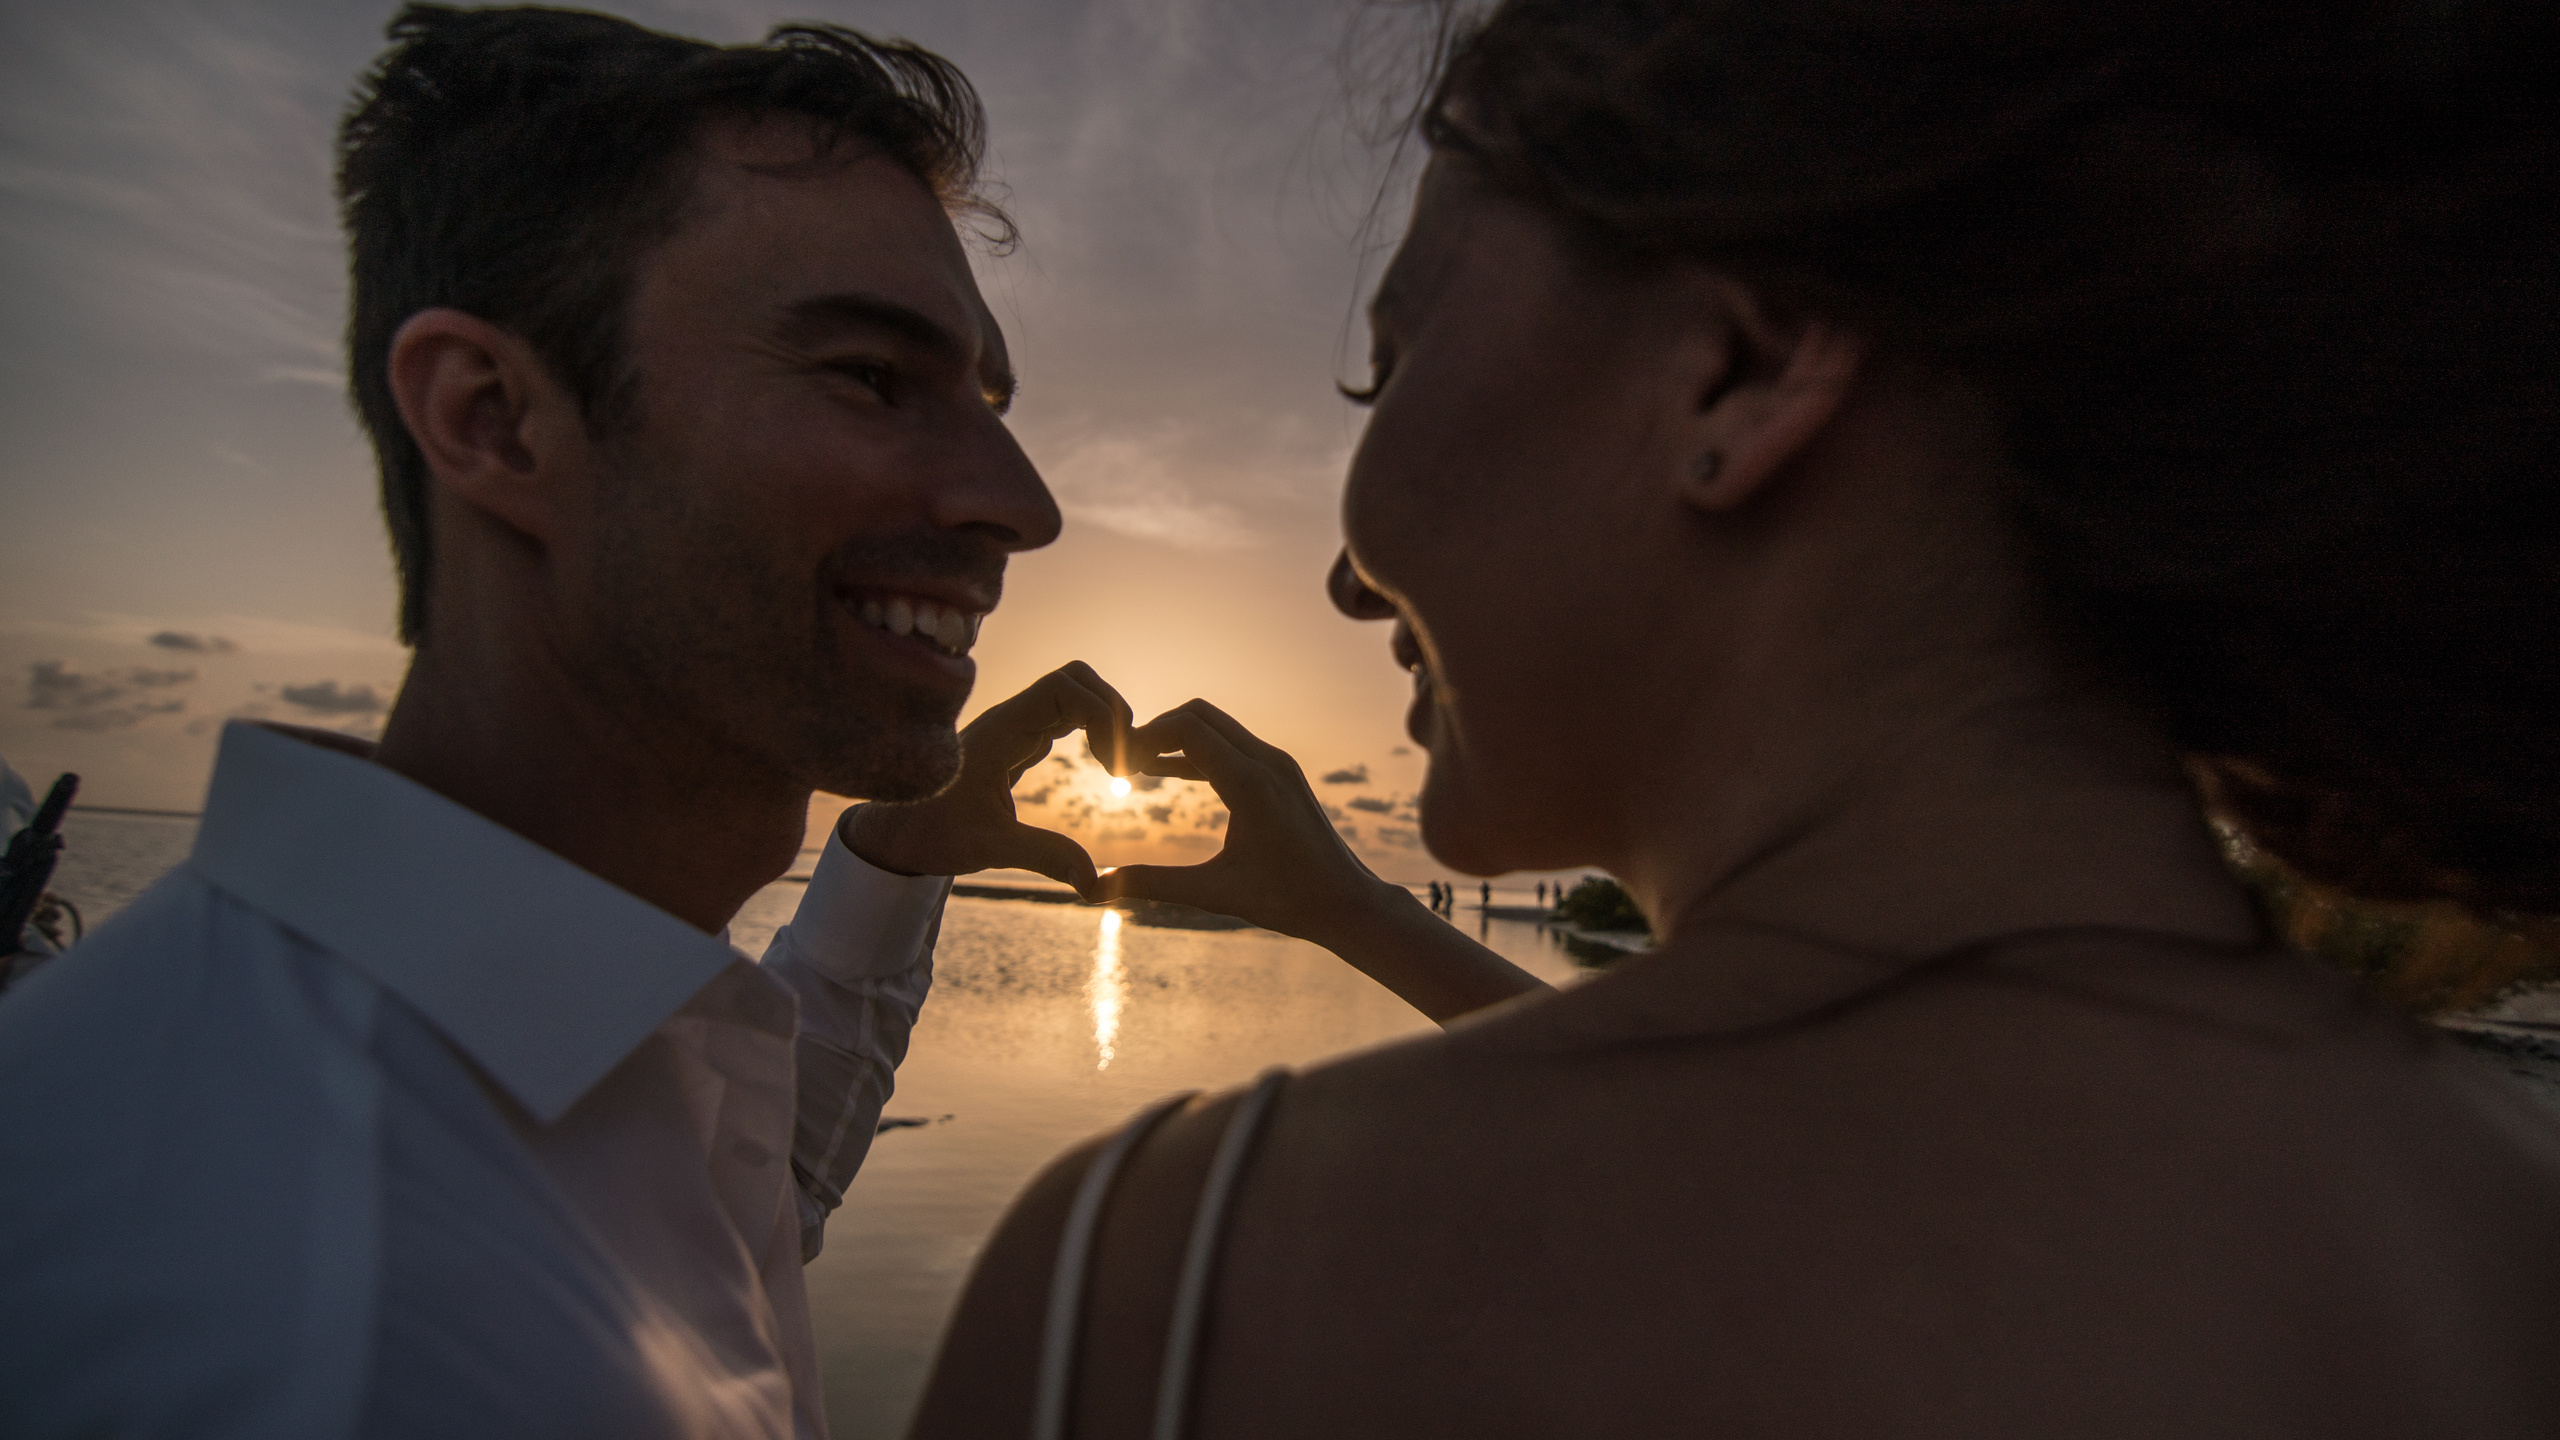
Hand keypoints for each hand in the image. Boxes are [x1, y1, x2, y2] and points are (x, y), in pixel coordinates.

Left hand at [842, 661, 1140, 895]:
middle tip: (1124, 760)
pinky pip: (1064, 717)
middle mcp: (1010, 719)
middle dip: (1111, 710)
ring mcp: (1014, 727)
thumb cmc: (933, 834)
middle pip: (1075, 679)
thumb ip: (1043, 857)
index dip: (1102, 714)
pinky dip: (1092, 731)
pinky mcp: (1018, 742)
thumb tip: (1093, 882)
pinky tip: (1101, 767)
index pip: (1064, 687)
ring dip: (1104, 718)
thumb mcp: (988, 848)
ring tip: (1117, 765)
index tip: (1114, 764)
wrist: (898, 833)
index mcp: (1002, 731)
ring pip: (1072, 694)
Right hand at [1097, 699, 1397, 944]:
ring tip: (1136, 765)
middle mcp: (1269, 762)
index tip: (1116, 763)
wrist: (1347, 903)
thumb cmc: (1288, 902)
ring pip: (1218, 727)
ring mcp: (1279, 765)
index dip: (1145, 737)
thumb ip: (1153, 884)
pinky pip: (1232, 746)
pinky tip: (1166, 774)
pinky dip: (1198, 753)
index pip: (1188, 728)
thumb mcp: (1214, 894)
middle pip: (1200, 715)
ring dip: (1177, 739)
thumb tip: (1096, 888)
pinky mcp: (1282, 775)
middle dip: (1157, 730)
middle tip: (1122, 761)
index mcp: (1252, 784)